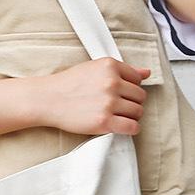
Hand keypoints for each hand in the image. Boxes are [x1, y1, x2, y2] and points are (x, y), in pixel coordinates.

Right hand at [35, 57, 150, 136]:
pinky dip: (131, 128)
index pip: (137, 79)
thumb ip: (123, 70)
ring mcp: (108, 102)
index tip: (120, 94)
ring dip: (131, 116)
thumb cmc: (69, 84)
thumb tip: (146, 73)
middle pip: (140, 96)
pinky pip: (132, 127)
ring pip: (138, 112)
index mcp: (110, 66)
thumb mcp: (95, 68)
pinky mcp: (104, 121)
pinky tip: (122, 126)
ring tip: (117, 116)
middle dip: (132, 102)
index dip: (130, 88)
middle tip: (118, 107)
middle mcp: (111, 82)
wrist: (48, 99)